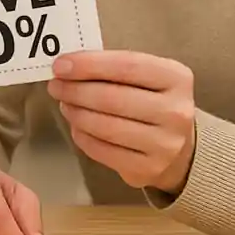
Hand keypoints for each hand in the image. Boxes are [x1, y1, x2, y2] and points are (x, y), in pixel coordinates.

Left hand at [48, 50, 195, 194]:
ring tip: (65, 103)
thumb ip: (112, 66)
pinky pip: (104, 152)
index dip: (89, 64)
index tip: (60, 65)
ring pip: (105, 127)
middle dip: (75, 90)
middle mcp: (176, 112)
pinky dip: (83, 137)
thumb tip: (66, 65)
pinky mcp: (149, 169)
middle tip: (55, 85)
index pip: (127, 66)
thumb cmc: (152, 99)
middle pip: (112, 98)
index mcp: (176, 78)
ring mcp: (165, 145)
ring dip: (76, 113)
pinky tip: (76, 125)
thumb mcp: (145, 75)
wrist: (180, 146)